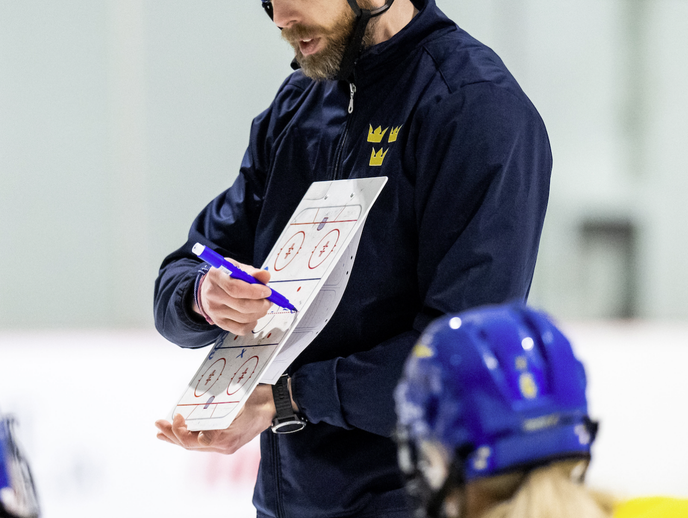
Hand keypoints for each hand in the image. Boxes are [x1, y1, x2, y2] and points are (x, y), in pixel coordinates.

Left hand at [155, 384, 275, 454]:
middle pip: (190, 444)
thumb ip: (219, 421)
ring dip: (177, 436)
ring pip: (194, 443)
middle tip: (158, 424)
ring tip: (162, 429)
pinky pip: (202, 438)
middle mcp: (223, 445)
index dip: (180, 432)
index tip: (176, 416)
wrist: (275, 403)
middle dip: (172, 435)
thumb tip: (199, 435)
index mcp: (225, 441)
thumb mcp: (238, 406)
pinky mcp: (226, 436)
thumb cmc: (258, 401)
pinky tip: (182, 427)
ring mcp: (225, 442)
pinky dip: (190, 433)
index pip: (194, 442)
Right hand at [195, 260, 272, 334]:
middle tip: (269, 300)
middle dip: (261, 304)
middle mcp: (213, 295)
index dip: (255, 291)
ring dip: (259, 313)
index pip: (236, 288)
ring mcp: (215, 311)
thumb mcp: (237, 268)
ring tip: (263, 306)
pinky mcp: (220, 323)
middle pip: (242, 305)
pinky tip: (254, 315)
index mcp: (216, 276)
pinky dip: (252, 324)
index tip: (267, 291)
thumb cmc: (226, 277)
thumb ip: (252, 272)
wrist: (209, 289)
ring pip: (244, 318)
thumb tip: (265, 276)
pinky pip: (241, 329)